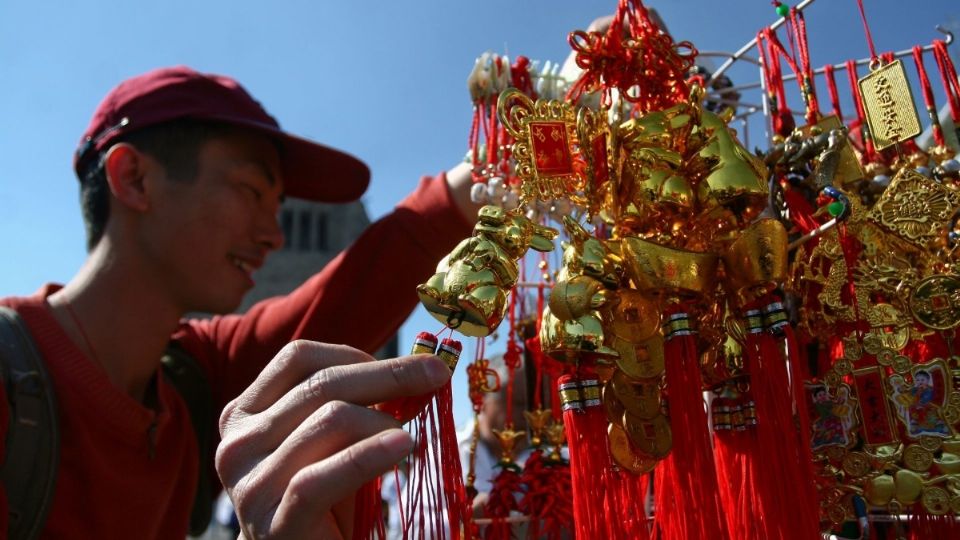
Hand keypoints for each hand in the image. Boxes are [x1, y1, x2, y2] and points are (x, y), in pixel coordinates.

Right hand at [216, 340, 451, 537]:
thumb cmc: (325, 503)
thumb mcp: (338, 443)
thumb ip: (363, 405)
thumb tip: (422, 369)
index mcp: (245, 414)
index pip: (298, 359)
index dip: (356, 355)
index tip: (406, 366)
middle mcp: (237, 444)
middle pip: (321, 385)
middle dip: (389, 375)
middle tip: (437, 375)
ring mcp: (250, 485)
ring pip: (329, 421)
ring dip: (383, 423)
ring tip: (408, 440)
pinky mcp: (273, 524)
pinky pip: (324, 477)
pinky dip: (371, 456)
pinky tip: (404, 447)